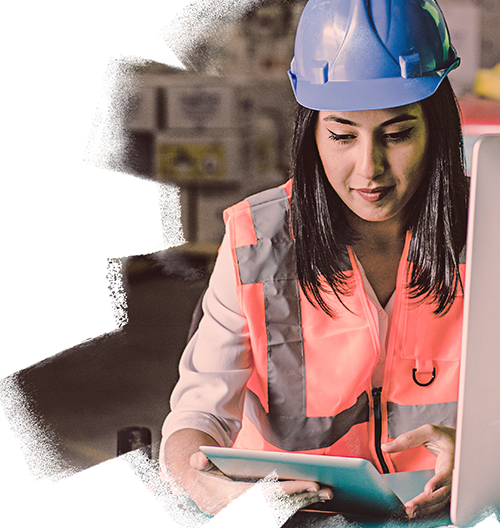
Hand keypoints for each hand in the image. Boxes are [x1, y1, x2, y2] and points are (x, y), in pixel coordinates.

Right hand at [187, 450, 332, 525]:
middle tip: (326, 488)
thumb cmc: (206, 473)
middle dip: (305, 496)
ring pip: (284, 511)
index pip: (270, 493)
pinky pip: (280, 513)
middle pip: (281, 504)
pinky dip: (296, 505)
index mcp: (235, 498)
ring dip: (305, 502)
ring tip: (324, 493)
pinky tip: (309, 498)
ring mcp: (251, 520)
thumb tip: (200, 458)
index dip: (292, 488)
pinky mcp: (256, 521)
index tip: (311, 483)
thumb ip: (199, 460)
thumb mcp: (200, 464)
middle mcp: (244, 513)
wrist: (201, 493)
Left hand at [381, 424, 454, 518]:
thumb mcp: (428, 432)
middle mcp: (455, 475)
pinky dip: (429, 508)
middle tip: (410, 507)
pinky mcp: (448, 490)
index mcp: (453, 460)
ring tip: (409, 512)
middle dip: (427, 502)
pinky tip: (416, 511)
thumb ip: (407, 439)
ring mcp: (453, 485)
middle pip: (443, 493)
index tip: (427, 490)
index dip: (438, 482)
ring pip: (441, 501)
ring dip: (426, 508)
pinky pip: (440, 502)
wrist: (460, 444)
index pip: (447, 473)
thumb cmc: (445, 437)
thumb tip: (386, 447)